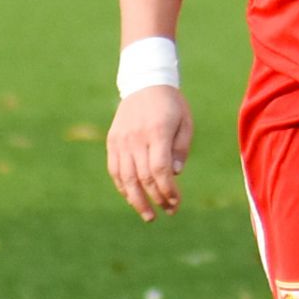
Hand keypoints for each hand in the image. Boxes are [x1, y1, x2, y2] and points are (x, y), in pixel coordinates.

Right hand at [107, 86, 193, 220]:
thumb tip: (175, 175)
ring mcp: (121, 140)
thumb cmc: (171, 105)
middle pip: (143, 177)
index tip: (176, 203)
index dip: (168, 190)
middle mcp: (136, 137)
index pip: (160, 170)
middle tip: (168, 212)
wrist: (145, 83)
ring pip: (126, 178)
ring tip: (148, 215)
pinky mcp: (112, 141)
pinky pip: (115, 170)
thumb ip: (180, 149)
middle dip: (157, 199)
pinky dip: (123, 187)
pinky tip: (133, 198)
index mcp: (157, 132)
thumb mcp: (185, 122)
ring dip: (137, 200)